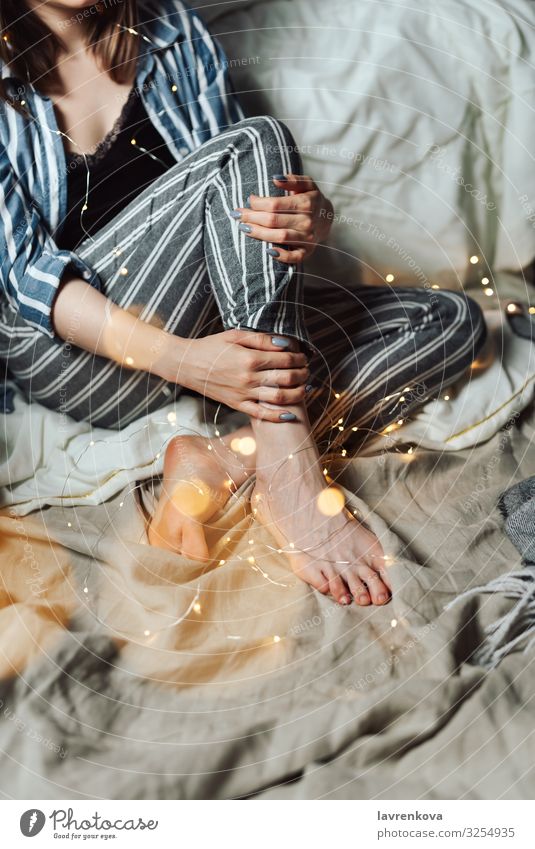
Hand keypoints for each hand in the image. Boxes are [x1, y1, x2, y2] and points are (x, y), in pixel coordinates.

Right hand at [169, 330, 309, 420]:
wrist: (187, 364)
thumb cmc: (211, 347)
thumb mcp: (235, 336)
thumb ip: (261, 339)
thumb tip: (285, 343)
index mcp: (249, 359)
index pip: (285, 360)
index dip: (299, 359)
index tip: (303, 357)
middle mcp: (248, 378)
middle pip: (286, 378)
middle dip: (302, 375)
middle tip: (307, 371)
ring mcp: (243, 394)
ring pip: (278, 398)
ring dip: (297, 394)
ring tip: (305, 388)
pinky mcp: (237, 405)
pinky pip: (261, 414)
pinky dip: (278, 416)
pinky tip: (291, 414)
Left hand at [232, 175, 333, 263]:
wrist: (328, 217)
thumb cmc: (311, 199)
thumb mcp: (307, 184)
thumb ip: (293, 179)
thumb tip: (275, 178)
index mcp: (306, 204)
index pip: (275, 205)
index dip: (258, 203)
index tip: (248, 201)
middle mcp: (307, 222)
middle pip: (273, 221)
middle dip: (252, 217)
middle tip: (237, 215)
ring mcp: (308, 238)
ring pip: (279, 237)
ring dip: (259, 234)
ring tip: (243, 228)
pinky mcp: (307, 251)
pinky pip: (295, 258)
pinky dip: (281, 256)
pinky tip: (267, 251)